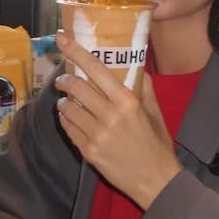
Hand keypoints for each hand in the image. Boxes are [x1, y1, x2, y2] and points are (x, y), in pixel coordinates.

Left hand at [54, 30, 181, 207]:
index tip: (61, 38)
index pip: (95, 69)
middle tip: (63, 79)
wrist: (155, 180)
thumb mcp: (154, 112)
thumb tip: (135, 65)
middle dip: (64, 80)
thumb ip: (143, 88)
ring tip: (67, 101)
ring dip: (64, 102)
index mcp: (127, 101)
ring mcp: (97, 135)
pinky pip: (69, 129)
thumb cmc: (157, 144)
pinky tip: (70, 118)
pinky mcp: (88, 151)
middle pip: (76, 87)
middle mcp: (110, 115)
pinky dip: (66, 120)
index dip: (75, 51)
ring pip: (68, 109)